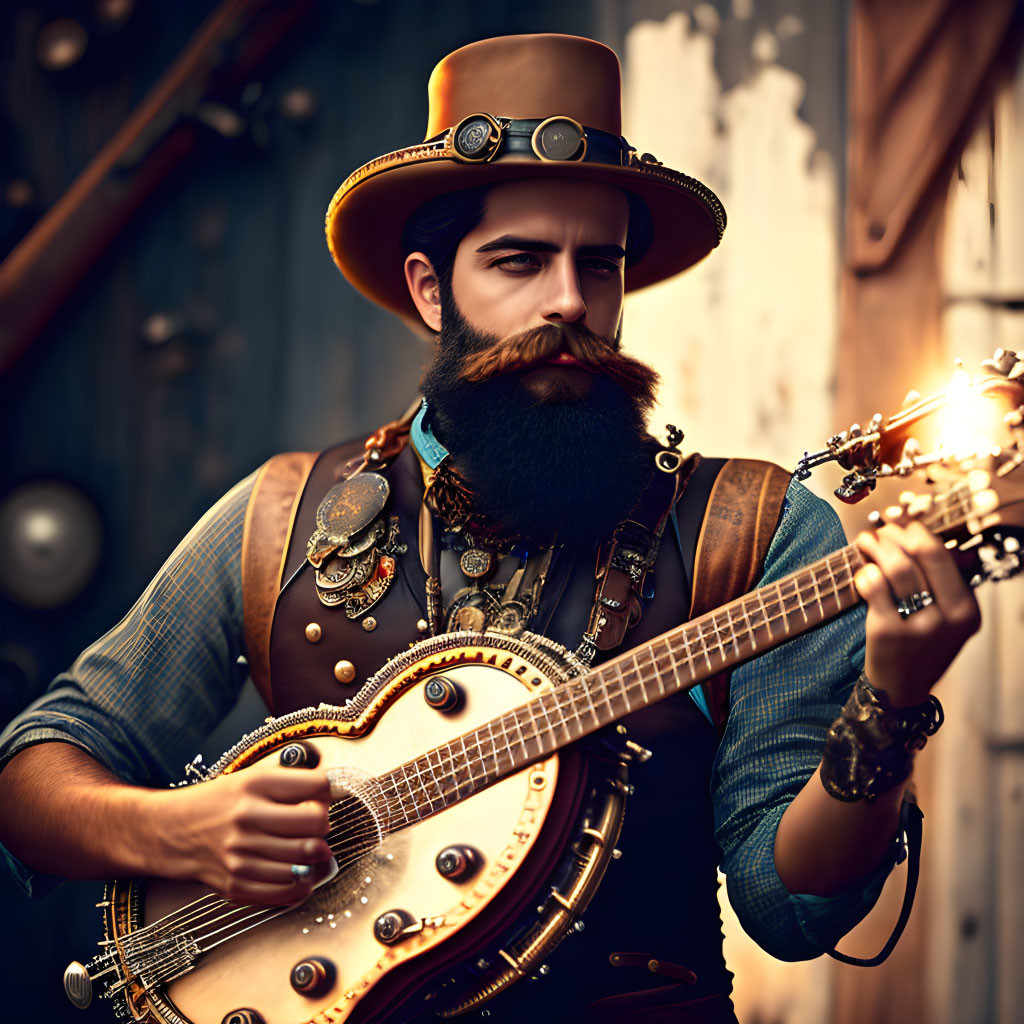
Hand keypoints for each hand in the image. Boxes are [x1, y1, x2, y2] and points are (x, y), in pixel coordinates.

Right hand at [151, 762, 332, 905]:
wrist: (172, 831)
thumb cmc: (220, 802)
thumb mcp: (253, 778)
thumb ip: (293, 783)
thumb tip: (336, 790)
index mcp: (255, 786)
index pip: (317, 787)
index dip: (331, 792)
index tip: (328, 796)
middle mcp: (247, 818)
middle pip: (317, 825)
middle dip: (324, 826)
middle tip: (316, 826)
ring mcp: (241, 855)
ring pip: (307, 860)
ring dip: (317, 858)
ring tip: (311, 849)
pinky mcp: (236, 885)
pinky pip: (288, 891)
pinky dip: (303, 884)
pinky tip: (300, 872)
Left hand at [854, 519, 980, 705]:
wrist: (901, 689)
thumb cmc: (920, 644)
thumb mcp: (945, 617)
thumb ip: (939, 582)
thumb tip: (915, 531)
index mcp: (967, 609)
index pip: (941, 554)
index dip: (916, 530)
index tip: (900, 521)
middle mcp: (948, 618)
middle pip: (920, 554)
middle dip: (895, 534)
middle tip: (880, 530)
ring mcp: (920, 626)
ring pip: (897, 568)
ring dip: (876, 546)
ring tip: (865, 541)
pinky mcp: (889, 633)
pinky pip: (874, 587)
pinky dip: (865, 572)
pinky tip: (862, 571)